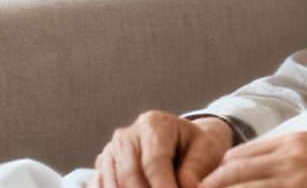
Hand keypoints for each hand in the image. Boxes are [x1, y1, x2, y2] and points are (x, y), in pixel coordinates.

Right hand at [91, 111, 234, 187]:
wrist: (179, 142)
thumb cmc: (193, 147)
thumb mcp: (205, 150)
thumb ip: (194, 169)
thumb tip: (184, 187)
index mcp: (153, 124)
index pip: (154, 162)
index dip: (163, 187)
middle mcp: (125, 136)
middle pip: (129, 176)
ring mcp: (109, 153)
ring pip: (113, 184)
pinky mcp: (102, 169)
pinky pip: (101, 187)